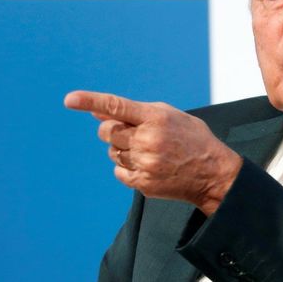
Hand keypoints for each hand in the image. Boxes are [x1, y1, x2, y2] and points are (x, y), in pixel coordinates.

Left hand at [64, 90, 242, 215]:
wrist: (213, 173)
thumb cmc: (191, 139)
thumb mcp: (169, 116)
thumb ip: (134, 112)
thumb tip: (98, 112)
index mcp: (156, 117)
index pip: (116, 106)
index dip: (90, 101)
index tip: (69, 99)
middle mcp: (148, 139)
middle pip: (107, 131)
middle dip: (112, 129)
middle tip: (130, 132)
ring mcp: (145, 163)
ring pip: (112, 152)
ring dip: (122, 149)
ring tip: (148, 150)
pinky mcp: (143, 182)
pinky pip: (118, 171)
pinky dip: (126, 166)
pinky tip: (147, 164)